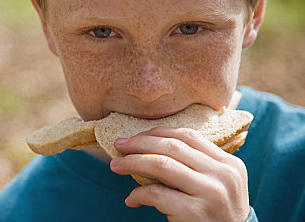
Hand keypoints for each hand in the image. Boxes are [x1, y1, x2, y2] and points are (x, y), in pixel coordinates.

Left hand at [110, 127, 249, 221]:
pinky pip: (156, 194)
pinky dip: (138, 194)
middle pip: (172, 147)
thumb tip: (149, 146)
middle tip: (119, 145)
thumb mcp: (216, 184)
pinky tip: (131, 199)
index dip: (158, 132)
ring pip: (161, 165)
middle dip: (140, 143)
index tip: (137, 136)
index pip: (188, 136)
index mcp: (228, 163)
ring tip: (116, 165)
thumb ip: (196, 164)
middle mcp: (222, 175)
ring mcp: (210, 193)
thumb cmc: (217, 215)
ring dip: (133, 162)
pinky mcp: (195, 214)